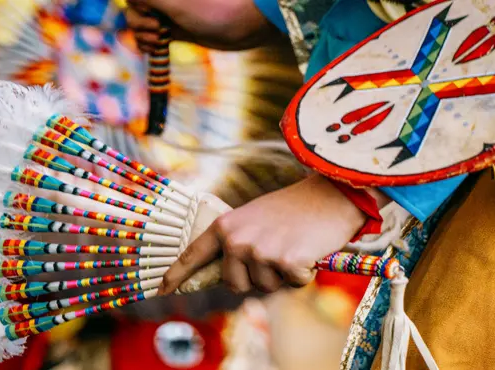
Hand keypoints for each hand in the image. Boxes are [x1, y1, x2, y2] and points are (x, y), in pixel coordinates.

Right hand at [125, 0, 282, 51]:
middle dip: (138, 23)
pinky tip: (155, 48)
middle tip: (158, 31)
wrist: (248, 23)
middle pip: (134, 10)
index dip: (137, 9)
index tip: (153, 17)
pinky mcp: (177, 28)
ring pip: (140, 24)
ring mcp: (170, 13)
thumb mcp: (176, 3)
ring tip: (159, 41)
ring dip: (142, 35)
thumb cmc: (215, 9)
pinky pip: (152, 36)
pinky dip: (148, 43)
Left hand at [159, 174, 384, 293]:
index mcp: (227, 226)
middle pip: (236, 284)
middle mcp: (238, 239)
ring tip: (296, 246)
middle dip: (257, 278)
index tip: (162, 289)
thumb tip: (231, 277)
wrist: (332, 194)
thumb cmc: (297, 209)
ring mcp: (260, 251)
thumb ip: (238, 242)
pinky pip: (292, 285)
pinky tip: (310, 251)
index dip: (177, 274)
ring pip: (266, 287)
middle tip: (279, 252)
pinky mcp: (285, 261)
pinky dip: (305, 274)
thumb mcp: (256, 219)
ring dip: (284, 275)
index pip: (195, 253)